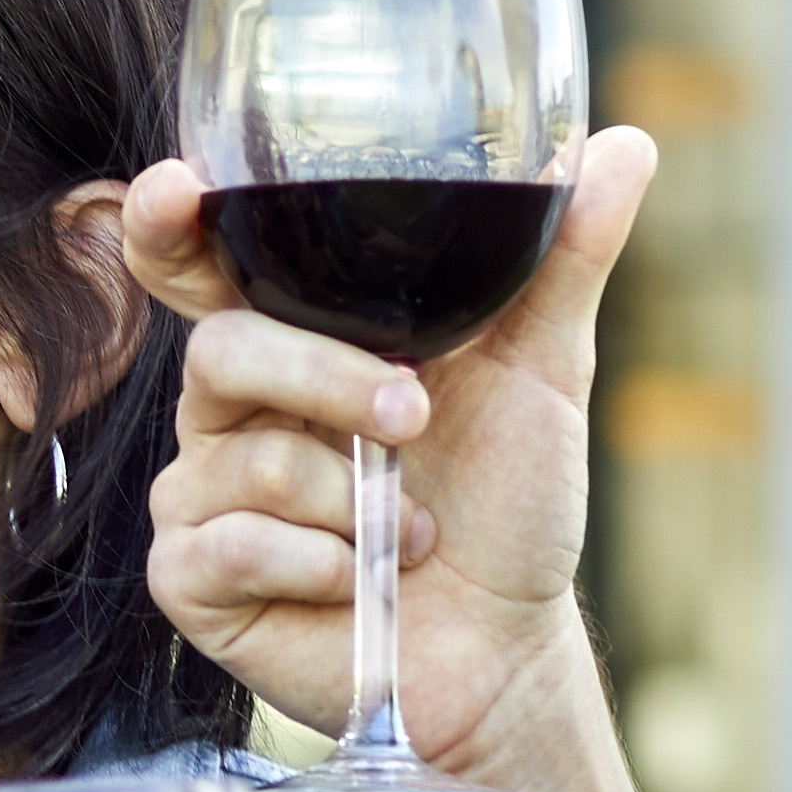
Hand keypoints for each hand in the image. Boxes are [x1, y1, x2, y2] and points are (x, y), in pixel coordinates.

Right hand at [131, 128, 651, 763]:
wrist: (504, 648)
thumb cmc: (505, 507)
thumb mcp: (544, 371)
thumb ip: (563, 257)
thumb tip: (624, 143)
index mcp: (293, 338)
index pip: (199, 262)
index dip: (168, 221)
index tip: (179, 188)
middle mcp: (232, 409)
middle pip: (223, 350)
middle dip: (330, 382)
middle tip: (416, 417)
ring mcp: (202, 493)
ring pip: (246, 458)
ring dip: (354, 500)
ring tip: (410, 530)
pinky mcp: (191, 578)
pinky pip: (232, 548)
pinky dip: (321, 566)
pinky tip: (358, 583)